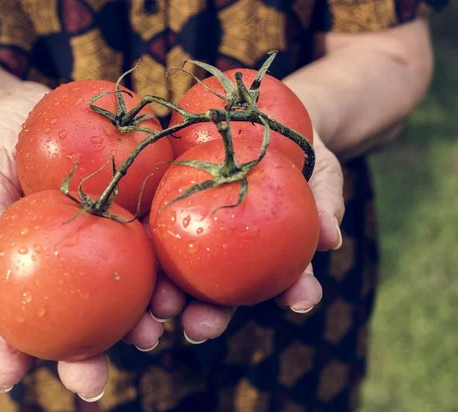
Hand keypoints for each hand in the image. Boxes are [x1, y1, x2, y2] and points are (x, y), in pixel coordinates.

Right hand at [0, 81, 165, 400]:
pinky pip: (174, 244)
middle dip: (90, 356)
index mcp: (42, 268)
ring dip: (152, 319)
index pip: (24, 319)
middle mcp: (86, 267)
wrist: (46, 111)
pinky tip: (195, 288)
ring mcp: (126, 245)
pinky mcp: (156, 217)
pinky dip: (189, 271)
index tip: (3, 377)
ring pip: (140, 294)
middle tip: (88, 381)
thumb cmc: (6, 146)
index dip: (14, 352)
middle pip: (89, 322)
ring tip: (156, 329)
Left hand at [148, 132, 344, 342]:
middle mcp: (227, 254)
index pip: (283, 280)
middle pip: (216, 294)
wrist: (255, 115)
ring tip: (158, 310)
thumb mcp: (320, 169)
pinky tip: (130, 254)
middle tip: (198, 328)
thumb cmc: (296, 150)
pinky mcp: (161, 208)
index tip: (297, 304)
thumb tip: (332, 240)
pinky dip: (138, 247)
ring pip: (174, 274)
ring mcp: (192, 233)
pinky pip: (148, 228)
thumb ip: (324, 200)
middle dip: (206, 319)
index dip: (291, 294)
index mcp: (268, 253)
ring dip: (163, 299)